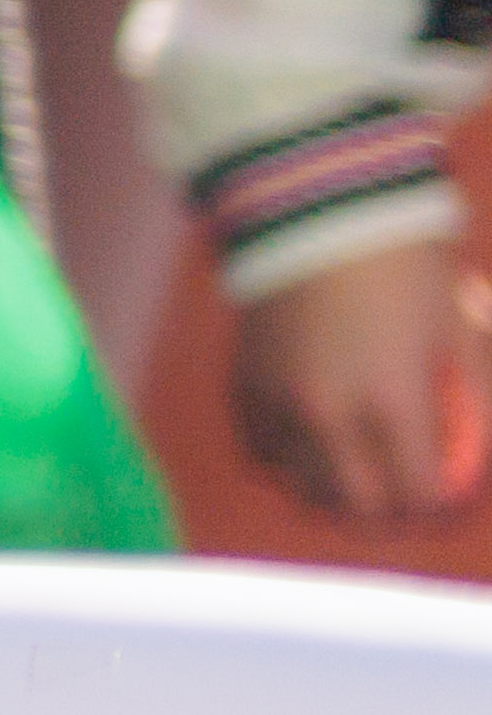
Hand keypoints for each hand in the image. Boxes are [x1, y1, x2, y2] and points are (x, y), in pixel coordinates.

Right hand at [228, 239, 491, 526]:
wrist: (318, 205)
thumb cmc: (405, 264)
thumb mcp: (459, 330)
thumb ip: (475, 402)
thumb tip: (479, 460)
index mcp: (391, 401)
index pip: (417, 494)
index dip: (439, 502)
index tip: (447, 491)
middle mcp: (329, 414)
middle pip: (358, 505)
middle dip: (391, 508)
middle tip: (407, 491)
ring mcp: (280, 402)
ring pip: (305, 488)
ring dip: (338, 491)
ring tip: (359, 473)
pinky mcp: (246, 384)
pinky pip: (262, 453)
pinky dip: (289, 460)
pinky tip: (312, 443)